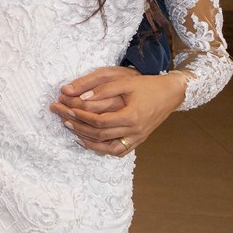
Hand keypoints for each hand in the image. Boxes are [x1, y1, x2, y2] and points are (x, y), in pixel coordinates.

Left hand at [49, 66, 187, 156]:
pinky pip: (117, 151)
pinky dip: (101, 149)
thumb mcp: (125, 81)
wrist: (171, 93)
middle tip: (61, 117)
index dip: (80, 115)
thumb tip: (79, 96)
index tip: (65, 108)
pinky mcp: (138, 140)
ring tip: (71, 130)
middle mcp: (135, 131)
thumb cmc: (148, 85)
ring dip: (87, 140)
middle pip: (100, 135)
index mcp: (131, 116)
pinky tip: (88, 141)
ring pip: (107, 147)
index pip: (99, 121)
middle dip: (77, 126)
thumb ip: (102, 89)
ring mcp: (137, 138)